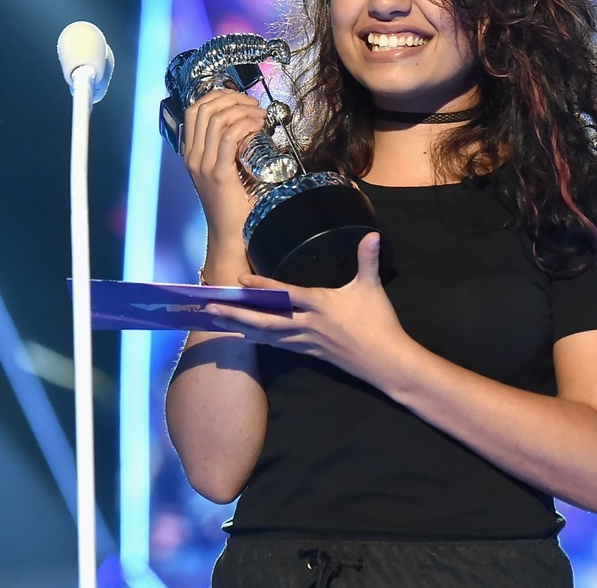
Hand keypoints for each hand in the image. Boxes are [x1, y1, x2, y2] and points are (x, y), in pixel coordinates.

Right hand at [182, 89, 265, 263]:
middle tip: (253, 104)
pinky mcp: (219, 174)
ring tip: (259, 115)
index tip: (239, 98)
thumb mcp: (221, 170)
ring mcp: (203, 165)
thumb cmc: (231, 202)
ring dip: (242, 110)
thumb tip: (244, 123)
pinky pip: (229, 138)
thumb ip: (225, 148)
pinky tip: (257, 126)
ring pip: (218, 120)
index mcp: (191, 153)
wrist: (229, 232)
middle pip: (205, 109)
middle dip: (232, 99)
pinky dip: (244, 124)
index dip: (218, 97)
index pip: (195, 110)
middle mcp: (193, 157)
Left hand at [206, 233, 414, 380]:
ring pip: (266, 335)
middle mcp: (307, 324)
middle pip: (265, 320)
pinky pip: (277, 344)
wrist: (385, 362)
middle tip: (211, 308)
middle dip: (236, 314)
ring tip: (217, 321)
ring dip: (240, 327)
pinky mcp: (308, 352)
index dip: (262, 286)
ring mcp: (306, 340)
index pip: (286, 294)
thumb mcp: (372, 288)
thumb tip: (371, 233)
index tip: (239, 280)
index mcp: (320, 304)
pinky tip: (244, 336)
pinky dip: (258, 339)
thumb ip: (368, 259)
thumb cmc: (378, 322)